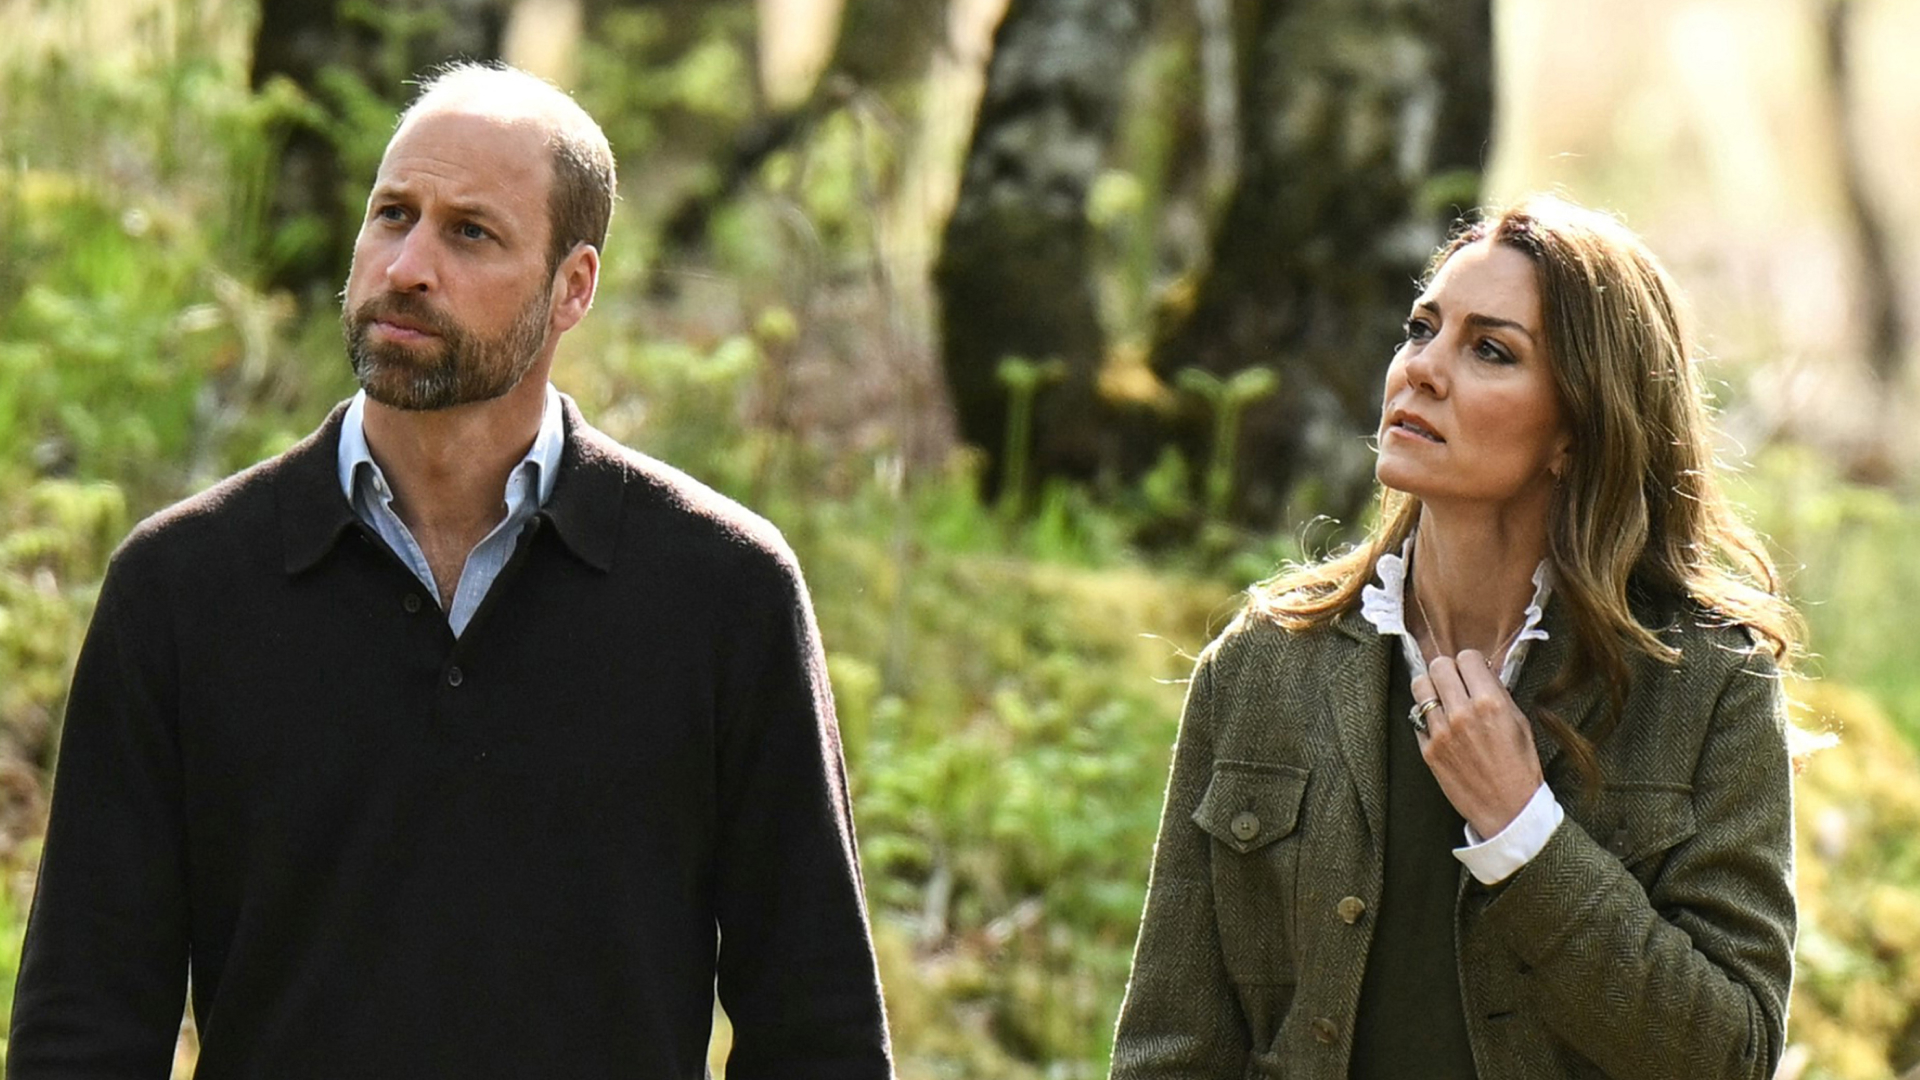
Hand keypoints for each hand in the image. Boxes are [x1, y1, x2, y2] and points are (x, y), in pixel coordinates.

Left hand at [1411, 650, 1543, 838]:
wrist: (1508, 810)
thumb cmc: (1519, 768)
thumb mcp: (1520, 724)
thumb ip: (1499, 694)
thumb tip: (1482, 672)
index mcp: (1491, 703)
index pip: (1467, 657)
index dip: (1470, 663)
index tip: (1473, 671)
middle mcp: (1462, 713)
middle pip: (1438, 665)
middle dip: (1448, 670)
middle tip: (1455, 682)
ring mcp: (1441, 731)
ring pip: (1420, 686)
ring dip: (1431, 688)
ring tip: (1442, 698)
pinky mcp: (1427, 749)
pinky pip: (1416, 717)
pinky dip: (1426, 716)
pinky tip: (1440, 724)